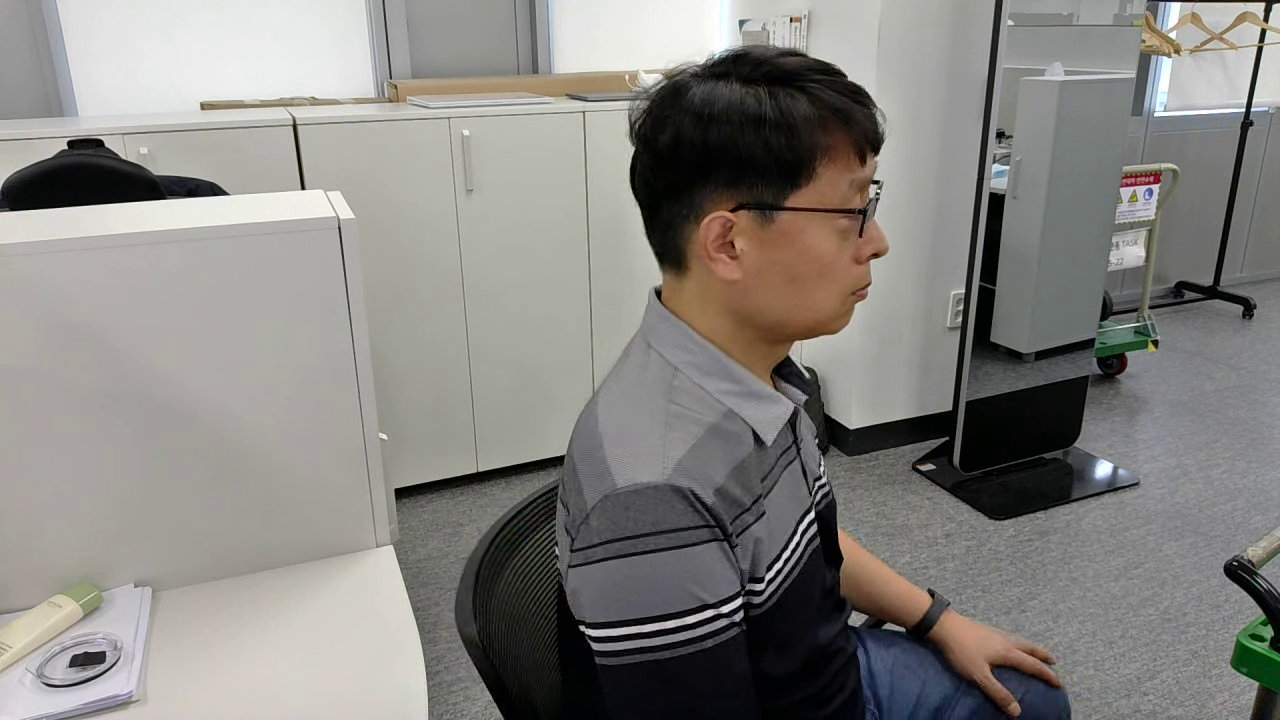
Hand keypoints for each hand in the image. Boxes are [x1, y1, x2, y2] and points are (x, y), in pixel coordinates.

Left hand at [928, 611, 1061, 717]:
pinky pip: (1009, 637)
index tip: (1059, 683)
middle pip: (1030, 648)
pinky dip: (1018, 643)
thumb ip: (998, 693)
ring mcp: (995, 633)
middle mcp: (1005, 640)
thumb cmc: (961, 651)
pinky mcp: (985, 630)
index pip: (1033, 665)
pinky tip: (1008, 644)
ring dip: (1031, 648)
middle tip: (1053, 661)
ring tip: (1035, 652)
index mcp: (1007, 652)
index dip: (1046, 675)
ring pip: (1020, 641)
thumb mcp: (979, 675)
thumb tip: (1017, 711)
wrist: (943, 625)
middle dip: (1043, 656)